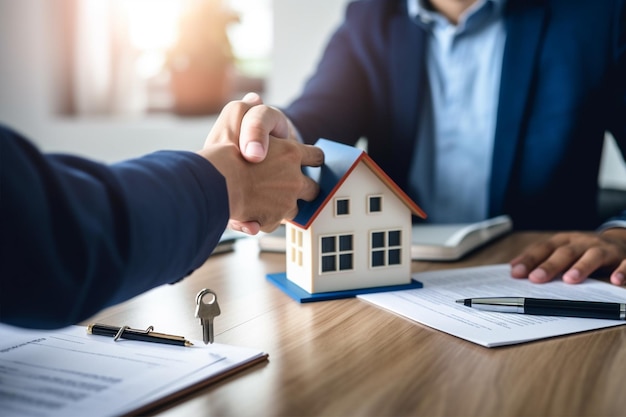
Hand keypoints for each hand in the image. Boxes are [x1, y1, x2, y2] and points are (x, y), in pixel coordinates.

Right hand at [198, 98, 322, 233]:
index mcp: (291, 153)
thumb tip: (254, 97)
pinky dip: (265, 220)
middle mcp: (293, 179)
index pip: (315, 157)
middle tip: (291, 187)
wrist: (213, 181)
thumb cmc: (224, 150)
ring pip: (294, 208)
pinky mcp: (272, 219)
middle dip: (304, 189)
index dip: (312, 160)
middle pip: (313, 189)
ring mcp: (285, 202)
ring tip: (267, 202)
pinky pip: (274, 222)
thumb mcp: (235, 116)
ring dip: (284, 206)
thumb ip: (248, 109)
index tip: (309, 163)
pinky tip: (253, 214)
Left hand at [510, 229, 625, 284]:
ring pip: (592, 256)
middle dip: (550, 265)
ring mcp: (604, 249)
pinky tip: (614, 281)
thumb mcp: (562, 251)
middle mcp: (583, 242)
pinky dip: (621, 271)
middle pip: (565, 252)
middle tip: (536, 278)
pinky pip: (625, 264)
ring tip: (570, 279)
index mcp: (565, 241)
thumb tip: (513, 269)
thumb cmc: (584, 250)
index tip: (516, 272)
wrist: (620, 242)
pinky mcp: (623, 257)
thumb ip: (540, 259)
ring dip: (581, 267)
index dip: (530, 259)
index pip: (544, 248)